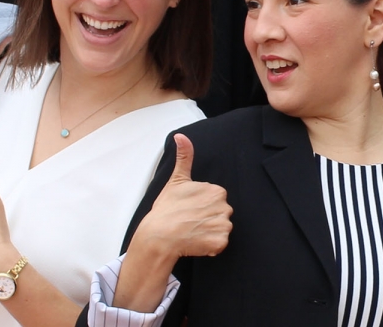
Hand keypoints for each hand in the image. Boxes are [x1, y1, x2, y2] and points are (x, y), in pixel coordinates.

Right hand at [130, 134, 231, 259]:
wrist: (158, 236)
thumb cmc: (166, 210)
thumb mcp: (176, 180)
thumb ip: (184, 157)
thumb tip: (181, 136)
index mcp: (217, 191)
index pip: (216, 200)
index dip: (203, 206)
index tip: (190, 209)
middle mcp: (224, 207)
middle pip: (221, 214)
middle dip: (208, 219)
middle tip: (190, 221)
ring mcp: (223, 225)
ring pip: (221, 229)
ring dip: (209, 233)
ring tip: (192, 232)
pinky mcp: (220, 242)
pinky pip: (220, 244)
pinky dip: (210, 246)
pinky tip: (196, 242)